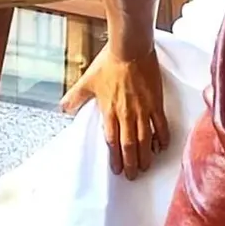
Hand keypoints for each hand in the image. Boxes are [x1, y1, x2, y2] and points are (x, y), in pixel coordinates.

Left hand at [60, 44, 169, 180]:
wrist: (130, 49)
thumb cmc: (109, 63)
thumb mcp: (88, 80)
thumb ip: (76, 96)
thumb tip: (62, 108)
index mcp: (110, 111)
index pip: (112, 141)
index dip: (115, 158)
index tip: (117, 169)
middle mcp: (126, 115)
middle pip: (129, 146)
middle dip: (131, 163)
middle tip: (132, 176)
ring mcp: (143, 110)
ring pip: (145, 140)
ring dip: (145, 156)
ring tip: (146, 167)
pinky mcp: (156, 103)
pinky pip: (161, 126)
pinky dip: (162, 139)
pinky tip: (161, 147)